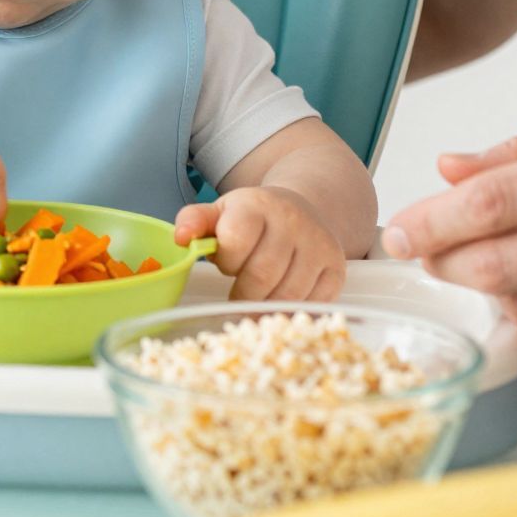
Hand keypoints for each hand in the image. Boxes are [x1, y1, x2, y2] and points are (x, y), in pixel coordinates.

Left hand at [175, 186, 347, 301]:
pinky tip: (281, 300)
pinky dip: (292, 311)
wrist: (302, 208)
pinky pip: (312, 303)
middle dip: (243, 294)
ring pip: (287, 295)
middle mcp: (292, 221)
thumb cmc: (252, 219)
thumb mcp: (220, 212)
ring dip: (266, 306)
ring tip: (258, 298)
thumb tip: (180, 238)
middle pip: (262, 275)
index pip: (236, 240)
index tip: (228, 264)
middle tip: (239, 294)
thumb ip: (195, 221)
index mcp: (257, 205)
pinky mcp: (336, 268)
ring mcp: (318, 244)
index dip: (227, 261)